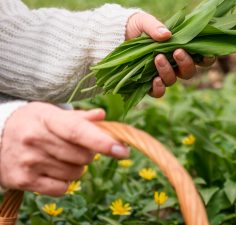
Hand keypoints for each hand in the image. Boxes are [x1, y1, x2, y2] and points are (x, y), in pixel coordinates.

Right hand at [0, 102, 128, 195]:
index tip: (122, 150)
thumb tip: (102, 116)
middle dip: (89, 154)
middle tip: (78, 147)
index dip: (101, 141)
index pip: (77, 131)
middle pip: (82, 156)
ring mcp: (29, 162)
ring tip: (62, 157)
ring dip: (77, 167)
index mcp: (46, 119)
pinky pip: (61, 189)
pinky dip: (65, 182)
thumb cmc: (34, 123)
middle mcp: (35, 140)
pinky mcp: (24, 181)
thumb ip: (80, 117)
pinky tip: (54, 170)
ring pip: (75, 174)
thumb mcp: (53, 114)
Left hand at [126, 12, 215, 96]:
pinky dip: (158, 88)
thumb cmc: (133, 27)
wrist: (113, 37)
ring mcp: (161, 75)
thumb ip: (155, 26)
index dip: (206, 58)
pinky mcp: (147, 84)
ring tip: (158, 58)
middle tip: (177, 51)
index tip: (205, 53)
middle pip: (189, 72)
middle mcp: (173, 65)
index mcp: (178, 49)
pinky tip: (155, 80)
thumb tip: (167, 35)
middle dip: (186, 63)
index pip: (199, 58)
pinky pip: (158, 92)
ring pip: (173, 80)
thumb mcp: (143, 21)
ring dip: (168, 71)